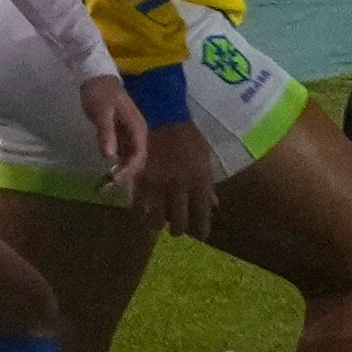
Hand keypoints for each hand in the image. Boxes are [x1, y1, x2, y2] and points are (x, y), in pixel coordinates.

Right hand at [122, 99, 220, 235]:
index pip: (202, 215)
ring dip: (158, 225)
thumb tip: (213, 205)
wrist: (164, 116)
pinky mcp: (140, 179)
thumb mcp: (204, 160)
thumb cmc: (188, 137)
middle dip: (179, 230)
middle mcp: (180, 187)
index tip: (200, 235)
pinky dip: (140, 212)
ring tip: (158, 224)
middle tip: (177, 230)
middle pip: (179, 222)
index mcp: (200, 182)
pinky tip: (141, 213)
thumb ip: (207, 185)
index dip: (201, 230)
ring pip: (157, 219)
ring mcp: (159, 185)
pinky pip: (138, 205)